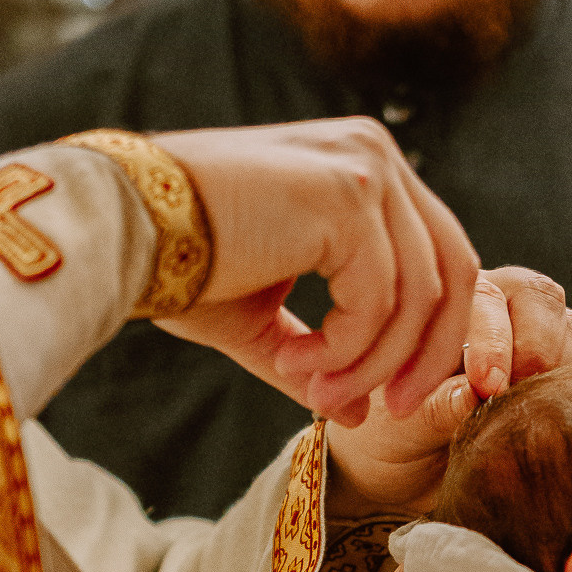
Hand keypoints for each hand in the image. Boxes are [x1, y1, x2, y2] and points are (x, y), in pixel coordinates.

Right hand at [148, 118, 479, 422]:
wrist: (119, 225)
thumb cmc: (175, 265)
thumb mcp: (262, 317)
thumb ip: (323, 356)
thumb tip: (363, 415)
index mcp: (364, 169)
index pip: (438, 255)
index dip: (432, 336)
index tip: (398, 399)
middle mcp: (376, 156)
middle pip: (453, 272)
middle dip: (426, 356)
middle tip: (387, 411)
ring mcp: (367, 170)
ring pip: (417, 297)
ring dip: (369, 363)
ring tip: (312, 390)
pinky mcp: (347, 195)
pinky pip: (379, 300)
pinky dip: (346, 349)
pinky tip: (295, 363)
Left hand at [322, 264, 571, 518]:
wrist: (410, 475)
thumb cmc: (391, 442)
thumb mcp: (399, 432)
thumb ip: (434, 410)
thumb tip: (473, 395)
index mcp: (443, 301)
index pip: (480, 298)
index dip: (491, 340)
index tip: (487, 388)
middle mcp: (495, 301)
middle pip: (537, 296)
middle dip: (532, 349)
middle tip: (513, 400)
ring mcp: (535, 328)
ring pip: (570, 325)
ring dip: (557, 371)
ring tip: (526, 417)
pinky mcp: (564, 362)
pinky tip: (545, 421)